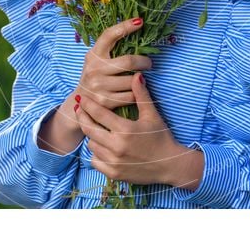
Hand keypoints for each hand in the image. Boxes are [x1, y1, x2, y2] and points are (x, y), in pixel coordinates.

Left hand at [75, 71, 186, 185]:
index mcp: (125, 129)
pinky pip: (95, 161)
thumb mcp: (152, 115)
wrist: (170, 164)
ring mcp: (114, 162)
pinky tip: (102, 147)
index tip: (82, 98)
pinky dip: (96, 153)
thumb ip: (141, 95)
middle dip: (82, 117)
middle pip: (89, 129)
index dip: (88, 104)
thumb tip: (136, 75)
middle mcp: (117, 146)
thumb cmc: (161, 137)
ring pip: (91, 145)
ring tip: (95, 128)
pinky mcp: (114, 173)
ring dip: (92, 135)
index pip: (99, 114)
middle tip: (80, 110)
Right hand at [76, 18, 152, 110]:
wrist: (81, 103)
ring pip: (132, 80)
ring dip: (140, 80)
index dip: (125, 26)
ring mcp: (99, 86)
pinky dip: (136, 93)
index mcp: (94, 54)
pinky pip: (131, 96)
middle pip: (128, 62)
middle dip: (144, 62)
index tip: (140, 21)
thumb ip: (111, 48)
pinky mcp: (105, 102)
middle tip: (148, 63)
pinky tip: (135, 91)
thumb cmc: (96, 75)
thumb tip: (136, 26)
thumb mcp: (97, 59)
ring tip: (139, 79)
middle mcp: (94, 69)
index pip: (109, 35)